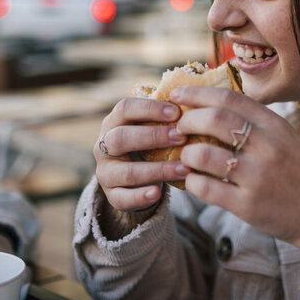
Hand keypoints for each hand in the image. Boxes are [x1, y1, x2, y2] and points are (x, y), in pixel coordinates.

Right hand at [93, 96, 191, 210]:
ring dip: (158, 170)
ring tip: (185, 169)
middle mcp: (103, 146)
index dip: (149, 109)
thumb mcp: (151, 127)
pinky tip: (158, 192)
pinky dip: (140, 196)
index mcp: (113, 122)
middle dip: (153, 137)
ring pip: (127, 171)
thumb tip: (195, 101)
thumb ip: (164, 117)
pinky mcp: (112, 195)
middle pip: (121, 138)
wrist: (135, 178)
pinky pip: (123, 198)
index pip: (124, 108)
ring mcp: (105, 172)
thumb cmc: (149, 144)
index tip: (177, 112)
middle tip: (181, 137)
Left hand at [170, 86, 299, 265]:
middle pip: (214, 119)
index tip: (178, 93)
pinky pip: (205, 188)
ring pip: (203, 155)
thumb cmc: (298, 173)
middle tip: (178, 128)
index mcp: (274, 125)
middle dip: (187, 120)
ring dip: (185, 155)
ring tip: (186, 158)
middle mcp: (267, 146)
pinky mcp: (248, 205)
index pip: (229, 98)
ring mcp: (257, 176)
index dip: (197, 92)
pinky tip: (193, 181)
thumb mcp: (284, 137)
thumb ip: (254, 122)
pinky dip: (191, 182)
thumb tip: (212, 105)